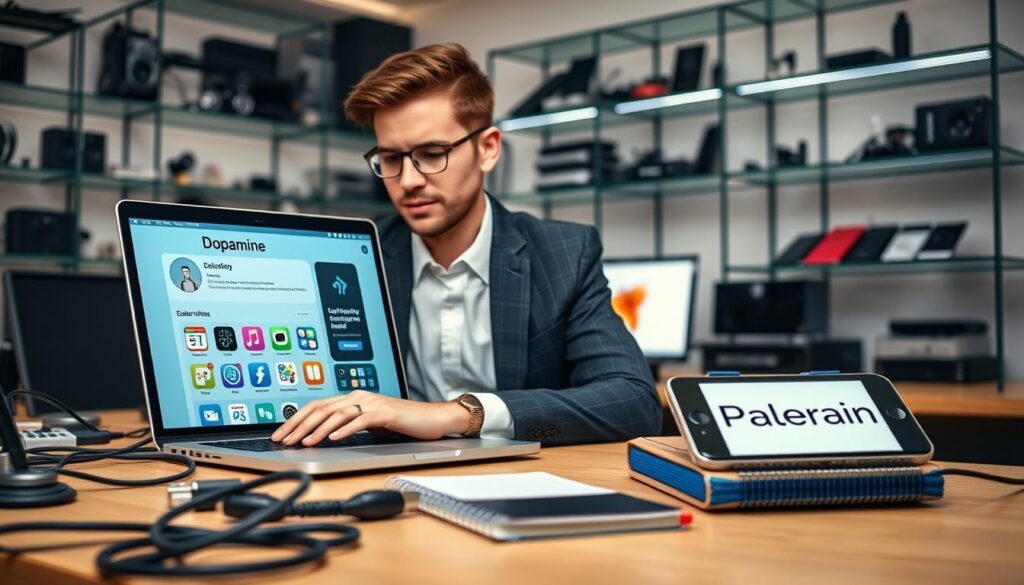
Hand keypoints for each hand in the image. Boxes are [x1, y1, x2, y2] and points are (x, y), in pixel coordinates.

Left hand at [270, 391, 470, 445]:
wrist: (434, 418)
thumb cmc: (404, 423)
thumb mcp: (370, 425)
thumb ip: (351, 426)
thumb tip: (327, 437)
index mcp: (353, 398)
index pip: (317, 406)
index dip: (296, 420)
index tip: (281, 434)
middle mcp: (360, 396)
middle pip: (321, 408)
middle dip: (298, 425)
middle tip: (283, 440)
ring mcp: (372, 403)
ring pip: (337, 414)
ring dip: (317, 429)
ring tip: (303, 442)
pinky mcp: (385, 413)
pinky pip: (360, 420)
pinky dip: (344, 430)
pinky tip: (333, 439)